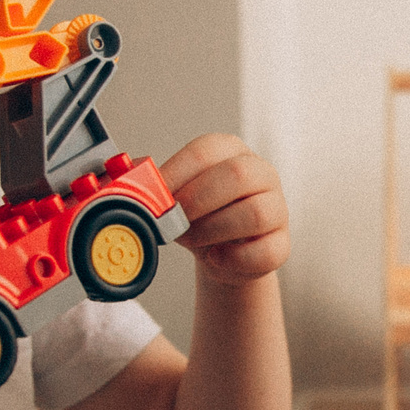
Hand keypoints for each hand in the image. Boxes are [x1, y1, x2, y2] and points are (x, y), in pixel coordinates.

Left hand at [161, 133, 287, 285]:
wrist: (219, 253)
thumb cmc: (198, 218)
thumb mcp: (174, 197)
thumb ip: (152, 186)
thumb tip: (126, 179)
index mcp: (230, 151)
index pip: (206, 150)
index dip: (176, 173)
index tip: (154, 196)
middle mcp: (260, 173)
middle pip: (239, 174)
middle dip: (198, 200)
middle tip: (174, 219)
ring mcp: (277, 208)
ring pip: (256, 213)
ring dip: (214, 230)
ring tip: (193, 240)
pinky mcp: (282, 243)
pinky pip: (266, 251)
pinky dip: (234, 259)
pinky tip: (216, 258)